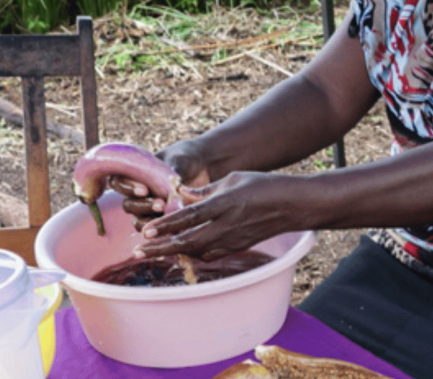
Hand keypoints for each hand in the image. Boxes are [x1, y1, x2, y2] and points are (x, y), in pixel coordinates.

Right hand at [107, 139, 210, 227]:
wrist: (202, 167)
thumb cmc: (185, 158)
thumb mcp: (178, 161)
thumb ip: (171, 175)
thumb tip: (174, 191)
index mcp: (135, 174)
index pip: (118, 182)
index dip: (127, 188)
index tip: (144, 190)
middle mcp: (139, 193)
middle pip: (128, 205)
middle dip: (142, 206)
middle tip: (161, 204)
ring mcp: (149, 208)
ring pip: (138, 221)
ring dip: (149, 221)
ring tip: (168, 215)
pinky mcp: (162, 220)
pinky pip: (155, 231)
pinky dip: (162, 231)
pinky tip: (174, 228)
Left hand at [135, 171, 303, 261]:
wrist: (293, 205)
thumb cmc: (264, 185)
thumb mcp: (233, 179)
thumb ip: (205, 190)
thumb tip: (181, 195)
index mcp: (224, 204)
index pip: (188, 216)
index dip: (166, 225)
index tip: (146, 230)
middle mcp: (227, 225)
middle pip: (187, 240)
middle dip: (161, 247)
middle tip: (139, 251)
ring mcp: (233, 239)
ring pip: (196, 251)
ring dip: (173, 252)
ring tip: (153, 252)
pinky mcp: (238, 247)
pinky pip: (210, 254)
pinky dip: (192, 254)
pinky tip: (180, 252)